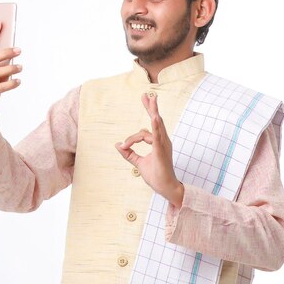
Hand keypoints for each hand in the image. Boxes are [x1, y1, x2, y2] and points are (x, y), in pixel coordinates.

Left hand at [115, 93, 183, 207]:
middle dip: (150, 107)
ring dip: (153, 112)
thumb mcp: (139, 163)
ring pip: (155, 126)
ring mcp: (163, 145)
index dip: (130, 139)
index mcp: (158, 143)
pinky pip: (158, 137)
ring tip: (151, 99)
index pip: (143, 133)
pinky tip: (155, 118)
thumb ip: (129, 154)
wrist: (166, 188)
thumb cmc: (156, 175)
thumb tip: (117, 145)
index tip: (122, 146)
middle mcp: (163, 141)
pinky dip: (156, 127)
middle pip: (156, 121)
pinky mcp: (161, 152)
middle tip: (146, 95)